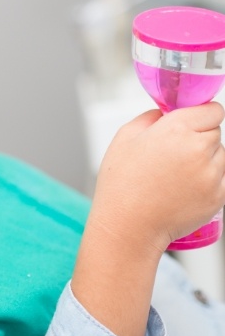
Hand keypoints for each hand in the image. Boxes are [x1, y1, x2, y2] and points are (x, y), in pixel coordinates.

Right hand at [91, 102, 224, 253]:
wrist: (129, 225)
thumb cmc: (122, 183)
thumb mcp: (125, 137)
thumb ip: (150, 117)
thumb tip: (165, 113)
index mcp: (176, 129)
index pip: (212, 110)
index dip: (201, 114)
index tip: (192, 121)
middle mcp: (198, 149)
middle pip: (215, 132)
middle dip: (200, 136)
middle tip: (176, 151)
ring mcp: (212, 175)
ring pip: (221, 155)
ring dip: (207, 158)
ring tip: (179, 172)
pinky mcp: (219, 197)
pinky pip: (223, 179)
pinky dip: (210, 180)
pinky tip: (185, 187)